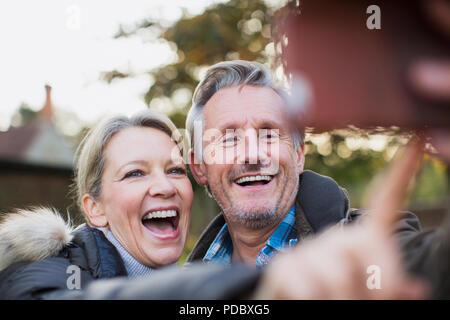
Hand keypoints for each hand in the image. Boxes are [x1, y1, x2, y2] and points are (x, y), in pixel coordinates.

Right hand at [255, 140, 426, 298]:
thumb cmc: (340, 298)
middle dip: (369, 287)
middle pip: (360, 249)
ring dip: (342, 301)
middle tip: (360, 302)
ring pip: (337, 276)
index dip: (402, 172)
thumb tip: (416, 289)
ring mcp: (308, 251)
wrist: (293, 307)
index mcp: (364, 240)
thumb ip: (391, 287)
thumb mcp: (372, 295)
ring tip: (331, 303)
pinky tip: (306, 302)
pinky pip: (307, 289)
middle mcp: (336, 238)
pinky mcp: (284, 266)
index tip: (417, 138)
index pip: (385, 202)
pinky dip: (314, 304)